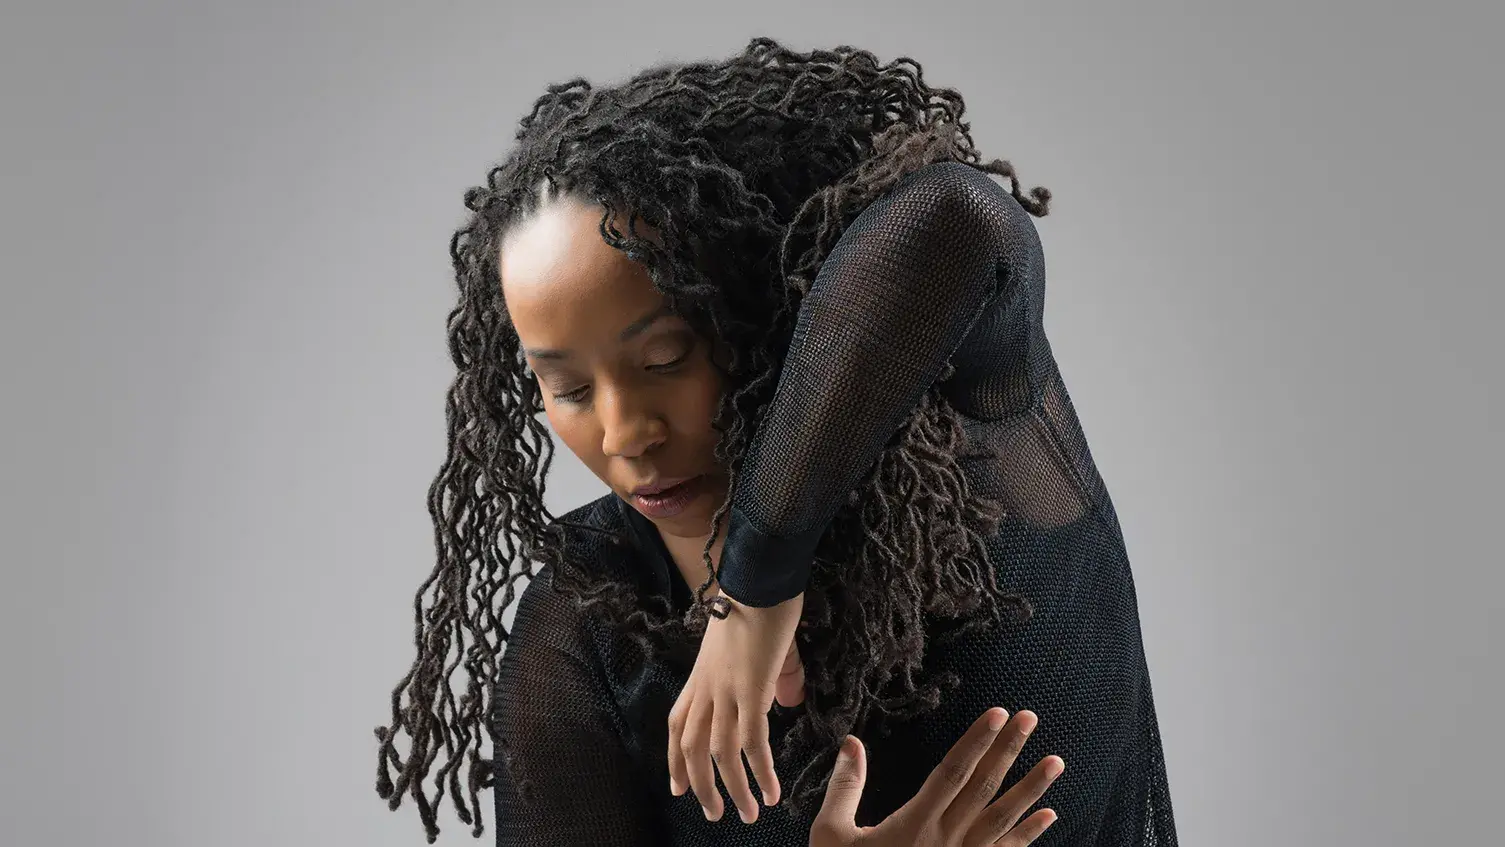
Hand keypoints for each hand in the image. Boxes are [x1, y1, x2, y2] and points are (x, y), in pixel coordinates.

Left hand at [668, 591, 803, 823]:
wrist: (760, 575)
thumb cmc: (759, 600)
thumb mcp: (753, 645)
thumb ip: (767, 677)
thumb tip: (784, 700)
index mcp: (701, 675)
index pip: (679, 725)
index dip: (675, 761)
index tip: (678, 788)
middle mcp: (707, 686)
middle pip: (693, 748)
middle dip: (701, 786)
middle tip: (715, 813)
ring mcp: (726, 688)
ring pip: (720, 753)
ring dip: (734, 789)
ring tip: (747, 813)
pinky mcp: (751, 688)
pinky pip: (752, 741)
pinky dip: (760, 771)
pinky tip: (770, 791)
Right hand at [810, 708, 1063, 846]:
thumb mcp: (831, 836)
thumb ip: (845, 788)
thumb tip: (851, 743)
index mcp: (914, 825)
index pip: (952, 772)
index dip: (976, 741)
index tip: (997, 714)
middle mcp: (945, 840)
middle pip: (984, 788)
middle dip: (1008, 750)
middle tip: (1029, 717)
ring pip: (1003, 820)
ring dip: (1031, 789)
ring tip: (1057, 761)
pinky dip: (1029, 835)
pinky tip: (1049, 814)